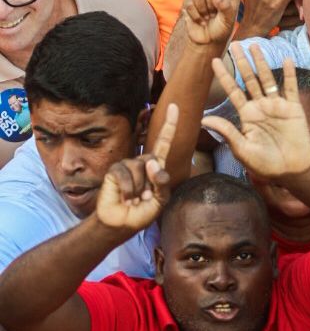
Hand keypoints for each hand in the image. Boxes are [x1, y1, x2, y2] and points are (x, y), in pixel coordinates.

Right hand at [96, 104, 175, 230]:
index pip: (164, 142)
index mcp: (155, 167)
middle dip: (152, 180)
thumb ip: (161, 181)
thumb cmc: (142, 213)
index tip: (174, 106)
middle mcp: (141, 162)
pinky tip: (125, 198)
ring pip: (141, 167)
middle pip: (154, 157)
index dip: (169, 124)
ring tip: (134, 198)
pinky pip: (126, 174)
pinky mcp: (114, 170)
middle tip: (145, 197)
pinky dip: (129, 189)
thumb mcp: (161, 199)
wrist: (121, 224)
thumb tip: (151, 160)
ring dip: (140, 188)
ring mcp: (127, 165)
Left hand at [202, 49, 309, 179]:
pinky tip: (286, 59)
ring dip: (262, 63)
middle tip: (234, 44)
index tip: (214, 61)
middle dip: (242, 62)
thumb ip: (227, 132)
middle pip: (249, 80)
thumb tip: (204, 120)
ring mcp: (277, 106)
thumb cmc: (265, 164)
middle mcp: (260, 107)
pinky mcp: (293, 108)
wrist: (292, 170)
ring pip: (267, 79)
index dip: (224, 76)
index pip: (233, 91)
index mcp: (246, 116)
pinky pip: (290, 88)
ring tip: (256, 46)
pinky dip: (289, 74)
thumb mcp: (243, 150)